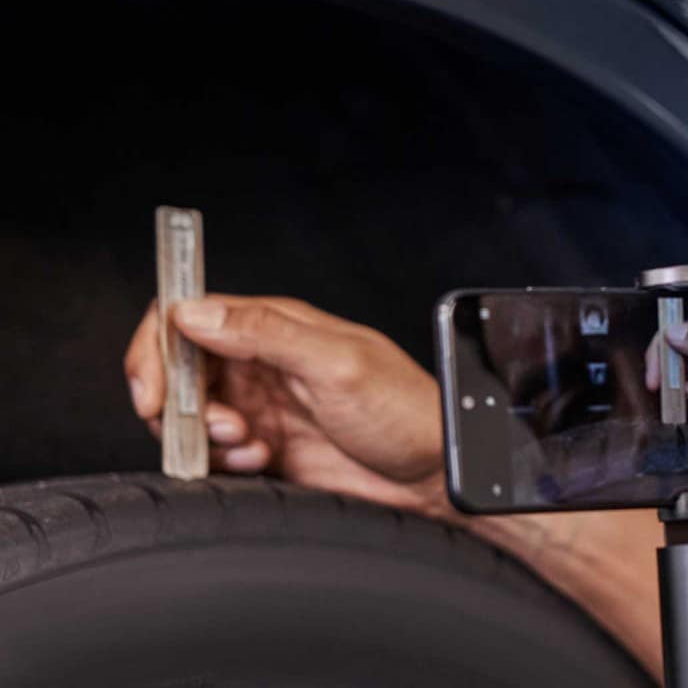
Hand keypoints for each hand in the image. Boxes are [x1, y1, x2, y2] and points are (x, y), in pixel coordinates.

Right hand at [124, 295, 444, 513]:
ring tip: (251, 444)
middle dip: (178, 402)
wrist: (433, 475)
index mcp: (276, 325)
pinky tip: (262, 461)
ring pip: (188, 415)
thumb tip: (196, 312)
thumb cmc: (406, 411)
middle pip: (178, 369)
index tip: (153, 389)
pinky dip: (223, 462)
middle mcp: (262, 360)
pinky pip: (212, 454)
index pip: (189, 315)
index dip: (158, 347)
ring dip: (204, 435)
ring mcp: (262, 406)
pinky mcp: (264, 448)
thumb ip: (266, 333)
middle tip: (221, 424)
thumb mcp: (338, 363)